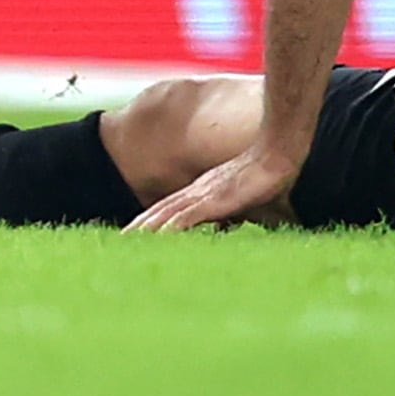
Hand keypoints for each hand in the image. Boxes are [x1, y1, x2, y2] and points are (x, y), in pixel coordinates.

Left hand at [125, 143, 301, 232]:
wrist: (275, 153)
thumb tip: (223, 228)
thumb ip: (232, 212)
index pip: (169, 208)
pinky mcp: (214, 200)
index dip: (149, 220)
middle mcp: (196, 192)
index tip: (134, 233)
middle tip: (118, 241)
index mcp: (202, 192)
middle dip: (139, 227)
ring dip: (146, 228)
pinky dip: (170, 227)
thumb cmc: (265, 176)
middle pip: (160, 211)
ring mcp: (203, 195)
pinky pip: (187, 216)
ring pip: (166, 213)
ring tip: (127, 241)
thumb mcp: (244, 199)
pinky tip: (157, 238)